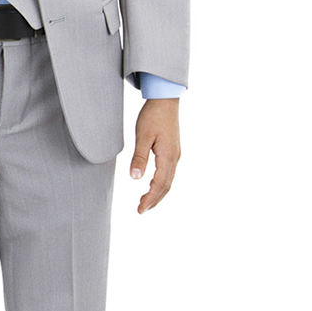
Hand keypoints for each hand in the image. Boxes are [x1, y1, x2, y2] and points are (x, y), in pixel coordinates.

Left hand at [128, 98, 180, 213]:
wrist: (165, 99)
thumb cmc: (152, 115)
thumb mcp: (143, 136)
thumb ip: (139, 157)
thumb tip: (136, 178)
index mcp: (168, 156)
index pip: (159, 184)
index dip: (150, 198)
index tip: (140, 210)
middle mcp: (175, 158)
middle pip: (166, 186)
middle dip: (154, 200)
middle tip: (141, 210)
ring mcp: (175, 154)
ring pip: (168, 180)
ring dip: (158, 193)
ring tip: (145, 201)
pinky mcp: (173, 150)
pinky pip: (168, 172)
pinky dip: (161, 183)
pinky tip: (152, 184)